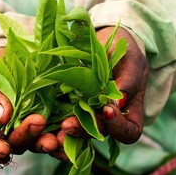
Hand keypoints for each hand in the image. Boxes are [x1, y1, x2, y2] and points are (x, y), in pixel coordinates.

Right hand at [0, 48, 58, 166]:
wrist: (14, 61)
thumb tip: (3, 116)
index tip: (0, 148)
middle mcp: (12, 135)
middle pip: (19, 144)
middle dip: (29, 136)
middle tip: (38, 122)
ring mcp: (34, 131)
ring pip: (41, 143)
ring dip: (51, 142)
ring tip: (58, 136)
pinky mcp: (54, 123)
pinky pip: (62, 134)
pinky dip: (69, 136)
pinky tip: (73, 130)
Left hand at [52, 26, 148, 158]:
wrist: (103, 41)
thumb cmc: (123, 51)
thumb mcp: (131, 60)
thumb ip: (129, 80)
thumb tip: (118, 103)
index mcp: (129, 111)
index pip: (129, 132)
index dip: (119, 127)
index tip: (108, 110)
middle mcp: (107, 118)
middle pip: (99, 133)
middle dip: (84, 130)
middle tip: (69, 124)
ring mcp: (87, 114)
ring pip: (78, 129)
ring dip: (67, 129)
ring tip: (58, 125)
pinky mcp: (69, 106)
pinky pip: (62, 117)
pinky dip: (54, 121)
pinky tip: (44, 119)